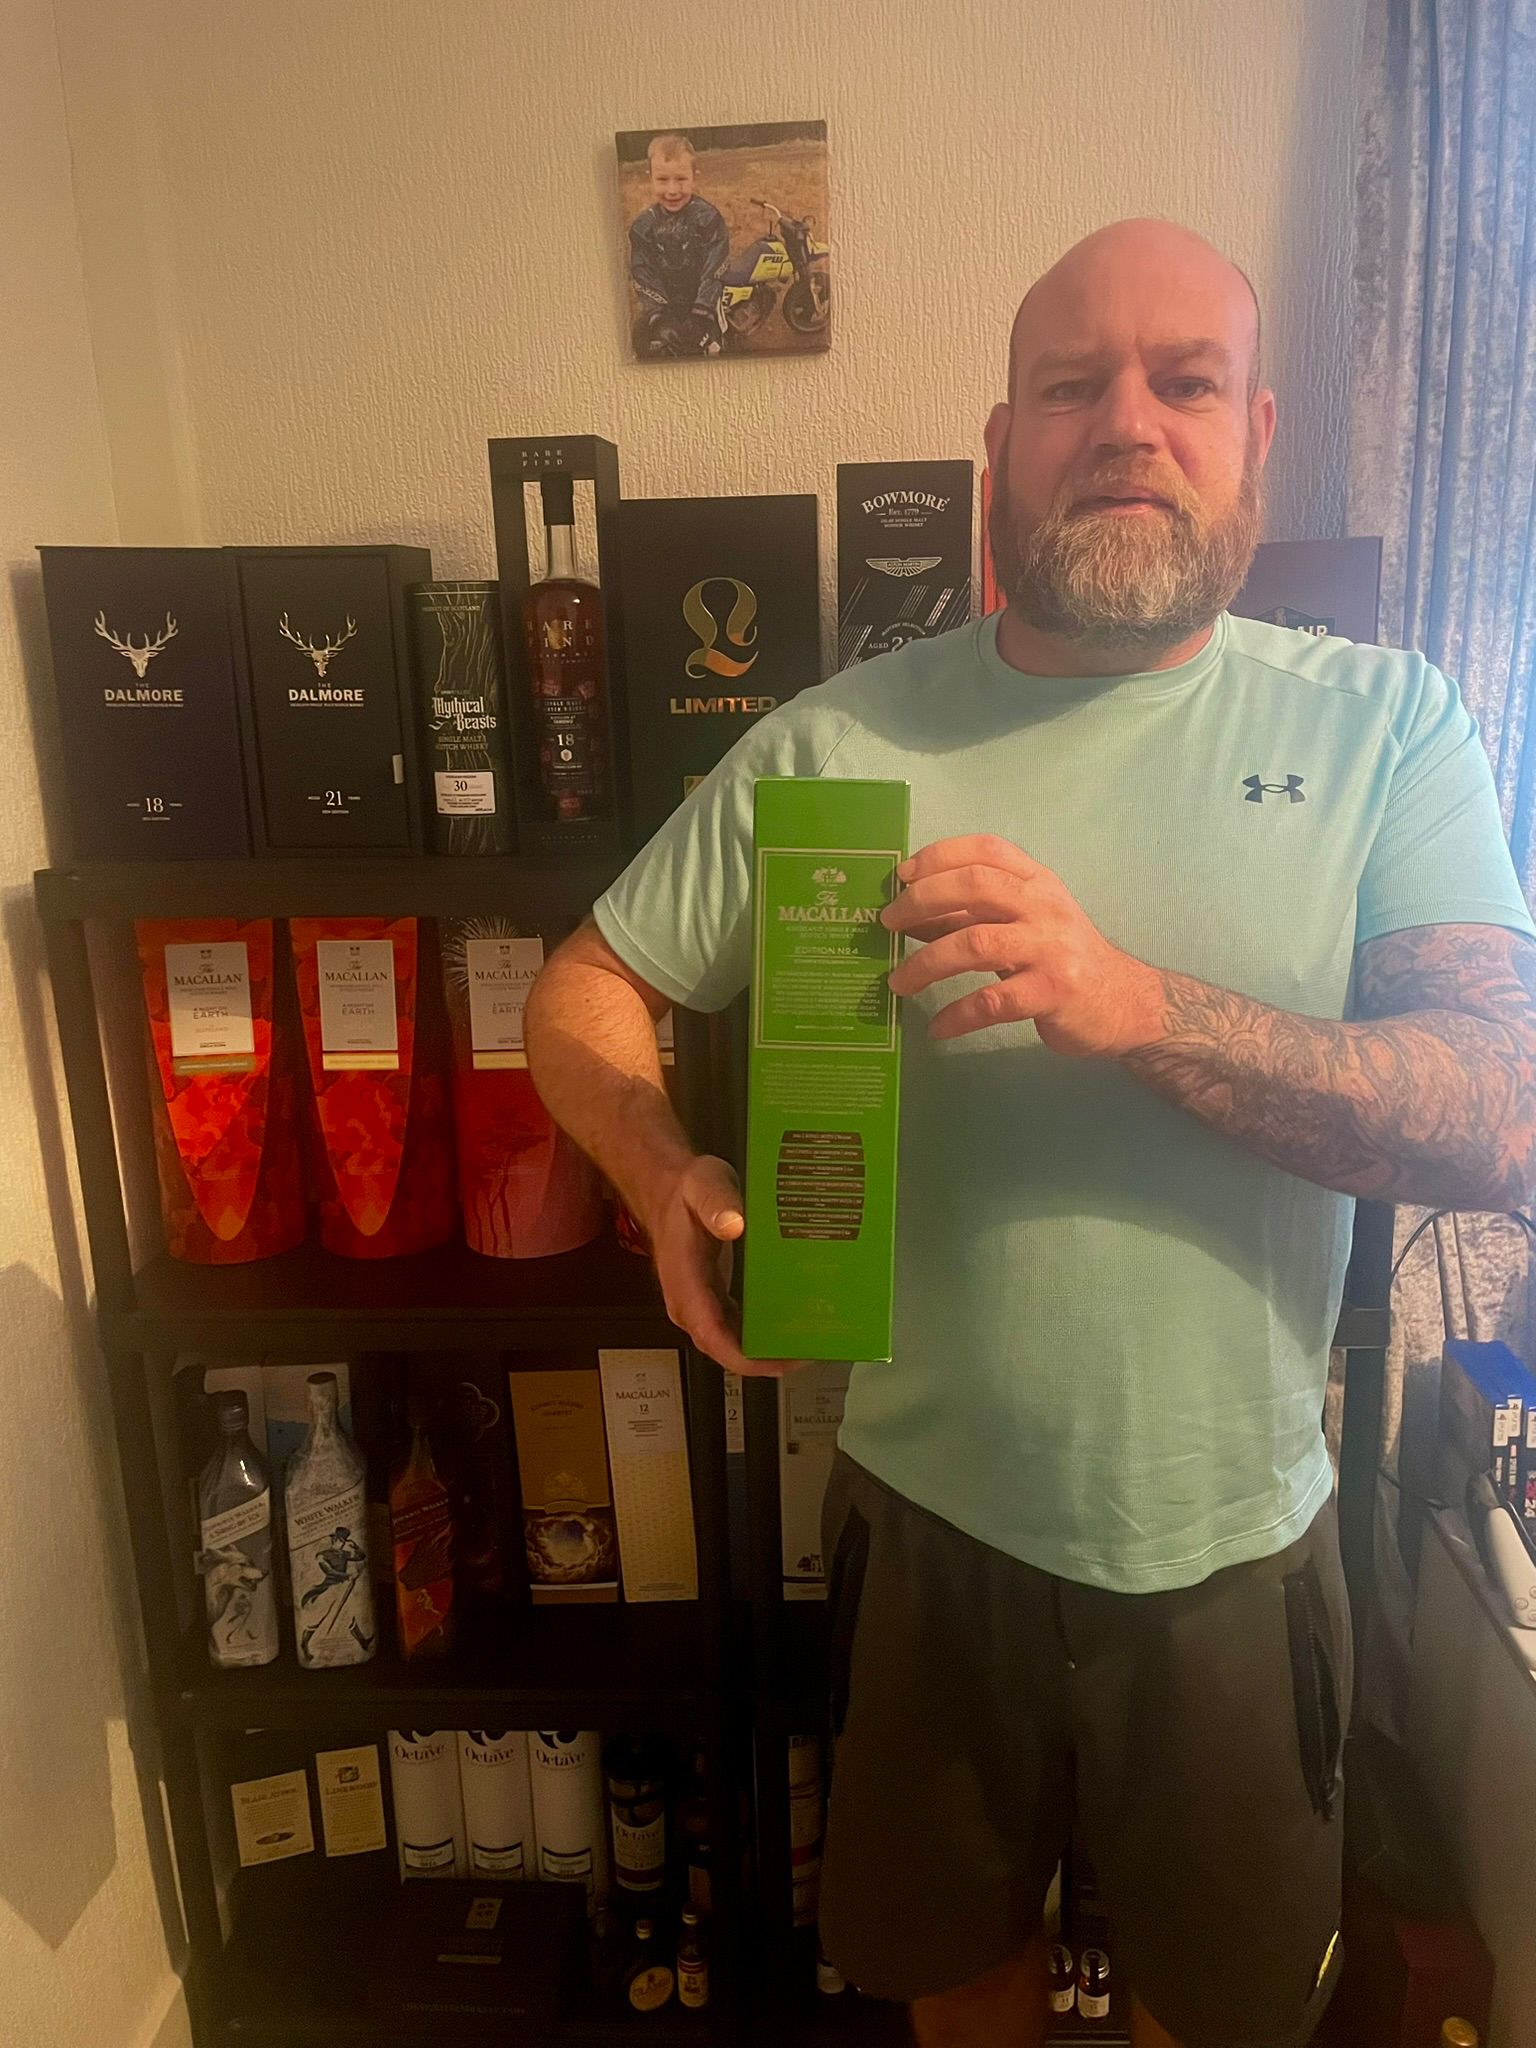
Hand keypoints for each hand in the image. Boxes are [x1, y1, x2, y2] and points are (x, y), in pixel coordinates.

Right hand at [642, 1154, 804, 1377]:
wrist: (665, 1189)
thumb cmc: (684, 1190)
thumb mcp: (703, 1185)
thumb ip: (717, 1203)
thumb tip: (733, 1225)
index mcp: (685, 1282)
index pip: (712, 1334)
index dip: (746, 1357)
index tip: (780, 1360)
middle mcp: (690, 1302)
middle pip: (725, 1348)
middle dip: (766, 1360)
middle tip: (809, 1352)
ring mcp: (699, 1304)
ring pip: (730, 1343)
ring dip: (765, 1351)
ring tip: (806, 1345)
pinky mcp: (710, 1300)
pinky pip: (734, 1329)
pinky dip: (759, 1335)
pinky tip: (787, 1329)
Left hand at [882, 834, 1161, 1055]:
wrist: (1124, 1003)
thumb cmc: (1060, 958)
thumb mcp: (1021, 925)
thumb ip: (970, 915)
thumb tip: (907, 914)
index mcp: (1037, 882)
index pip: (987, 850)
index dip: (939, 856)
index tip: (901, 875)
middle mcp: (1045, 907)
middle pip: (976, 886)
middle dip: (922, 901)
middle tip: (888, 923)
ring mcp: (1051, 949)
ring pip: (976, 943)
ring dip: (927, 963)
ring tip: (898, 982)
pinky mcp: (1053, 992)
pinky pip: (992, 1001)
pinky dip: (957, 1015)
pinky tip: (938, 1027)